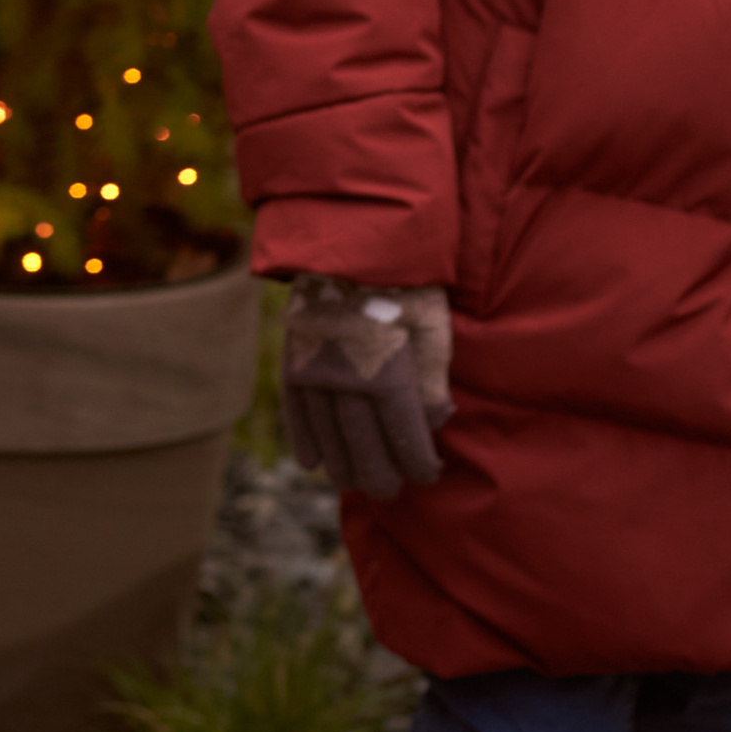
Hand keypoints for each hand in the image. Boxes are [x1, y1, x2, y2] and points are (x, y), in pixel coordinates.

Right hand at [280, 278, 452, 499]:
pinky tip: (313, 463)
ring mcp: (316, 369)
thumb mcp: (435, 327)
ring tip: (354, 483)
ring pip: (328, 433)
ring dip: (342, 464)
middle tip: (389, 491)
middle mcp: (349, 377)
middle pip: (363, 443)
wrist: (352, 240)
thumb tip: (437, 422)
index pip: (404, 435)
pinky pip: (295, 408)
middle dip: (379, 473)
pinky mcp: (294, 357)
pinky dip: (302, 438)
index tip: (427, 475)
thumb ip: (434, 378)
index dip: (417, 462)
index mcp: (390, 370)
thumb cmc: (406, 285)